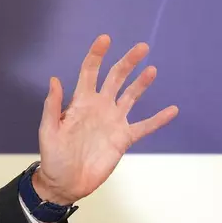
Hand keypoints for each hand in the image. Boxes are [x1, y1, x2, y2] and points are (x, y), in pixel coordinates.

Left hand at [33, 34, 178, 204]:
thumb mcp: (49, 130)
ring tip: (152, 69)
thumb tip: (54, 79)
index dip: (97, 55)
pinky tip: (172, 110)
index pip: (90, 72)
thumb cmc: (53, 156)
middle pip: (116, 78)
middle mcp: (100, 106)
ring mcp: (113, 121)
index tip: (105, 39)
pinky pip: (144, 126)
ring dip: (142, 83)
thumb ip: (53, 106)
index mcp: (81, 101)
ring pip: (131, 96)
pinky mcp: (123, 138)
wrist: (65, 183)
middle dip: (128, 62)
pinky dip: (158, 119)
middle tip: (142, 47)